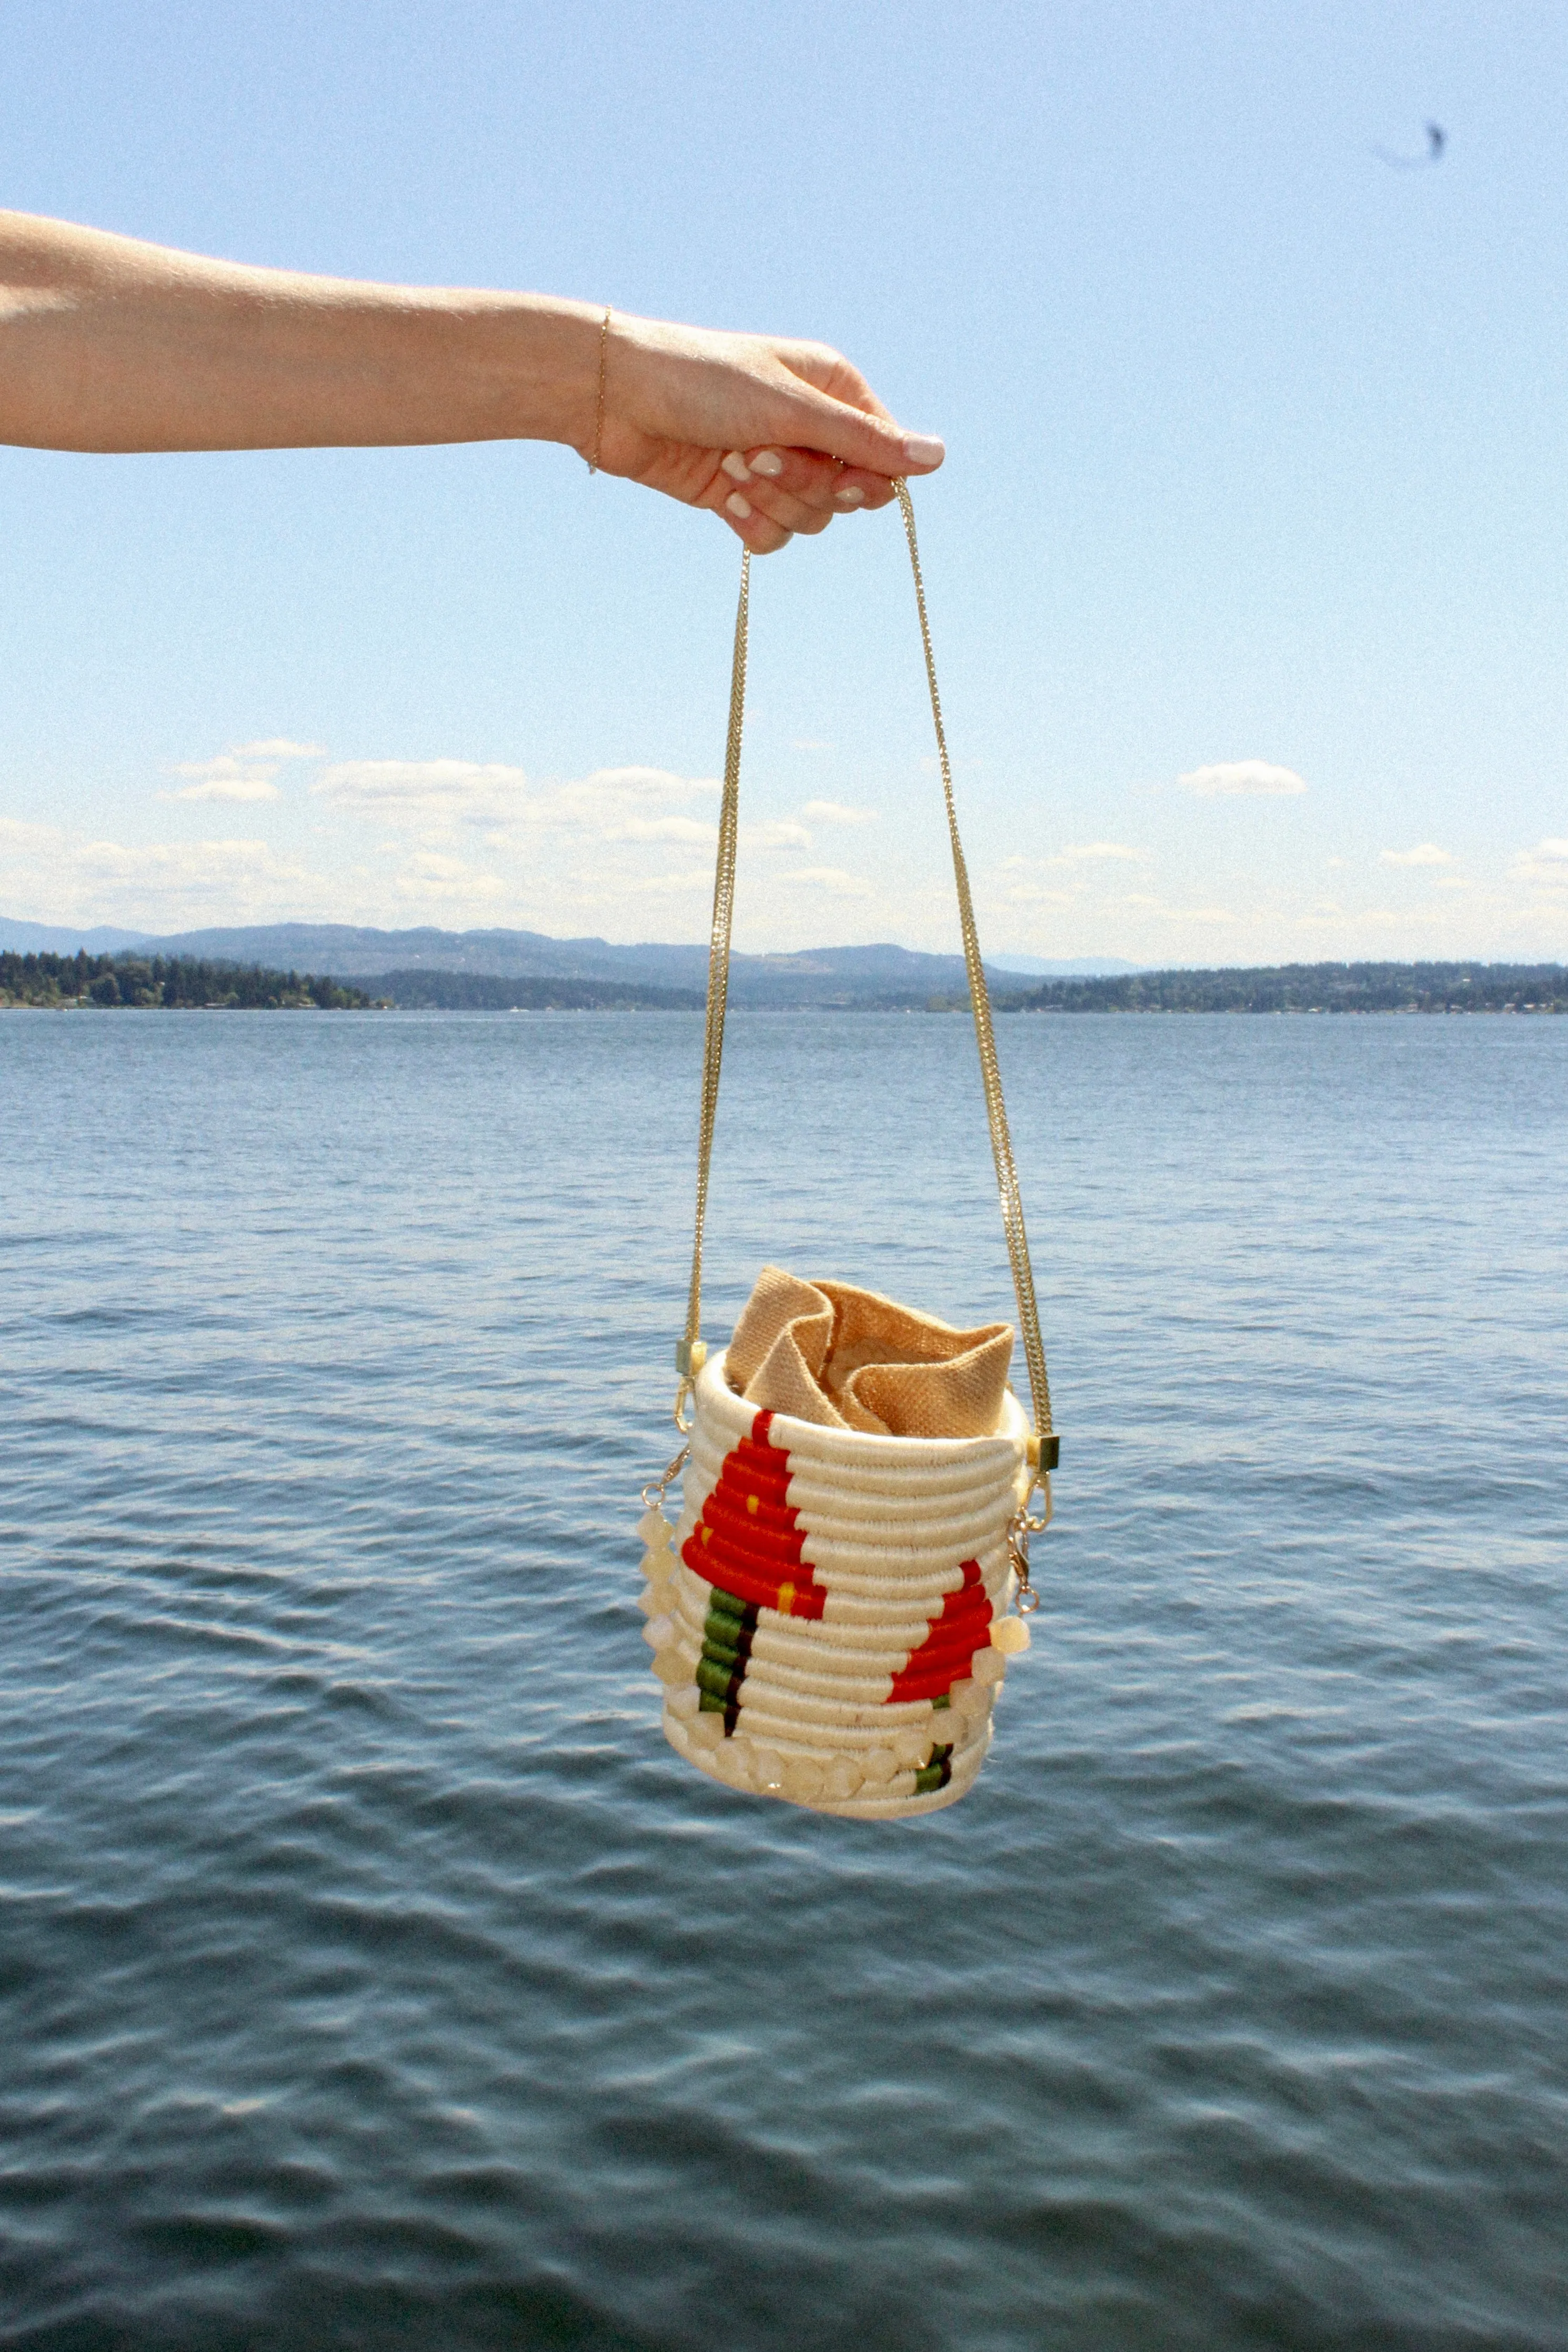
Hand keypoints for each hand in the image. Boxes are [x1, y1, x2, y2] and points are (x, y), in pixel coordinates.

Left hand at [584, 312, 943, 553]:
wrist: (617, 400)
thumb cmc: (702, 381)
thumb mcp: (791, 409)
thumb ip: (864, 441)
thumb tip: (938, 459)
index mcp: (833, 390)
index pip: (882, 455)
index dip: (862, 477)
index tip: (833, 472)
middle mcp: (810, 428)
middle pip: (845, 495)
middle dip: (802, 486)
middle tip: (757, 455)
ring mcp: (775, 465)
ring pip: (809, 520)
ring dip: (768, 501)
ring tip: (729, 465)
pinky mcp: (740, 497)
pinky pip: (772, 536)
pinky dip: (747, 522)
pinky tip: (718, 491)